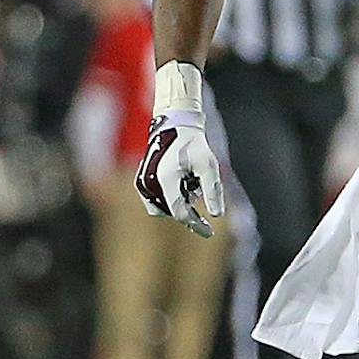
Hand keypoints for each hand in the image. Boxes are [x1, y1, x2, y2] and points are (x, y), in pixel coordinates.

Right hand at [134, 112, 225, 237]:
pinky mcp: (141, 181)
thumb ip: (212, 190)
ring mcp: (143, 183)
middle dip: (188, 211)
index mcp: (166, 179)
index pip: (180, 213)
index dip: (196, 225)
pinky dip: (169, 198)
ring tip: (189, 184)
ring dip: (177, 203)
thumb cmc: (193, 144)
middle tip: (202, 205)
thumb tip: (217, 215)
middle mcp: (150, 183)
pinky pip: (155, 201)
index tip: (210, 232)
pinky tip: (180, 185)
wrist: (173, 126)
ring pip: (161, 208)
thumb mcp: (208, 165)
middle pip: (171, 211)